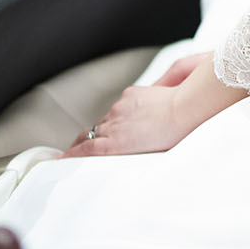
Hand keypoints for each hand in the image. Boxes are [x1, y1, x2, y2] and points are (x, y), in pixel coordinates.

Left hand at [63, 51, 245, 157]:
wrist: (185, 109)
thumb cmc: (185, 98)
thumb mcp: (172, 87)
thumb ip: (162, 90)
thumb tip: (162, 90)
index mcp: (134, 96)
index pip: (115, 114)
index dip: (105, 125)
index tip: (98, 132)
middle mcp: (120, 108)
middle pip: (99, 125)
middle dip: (88, 136)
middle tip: (75, 148)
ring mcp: (115, 122)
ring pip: (90, 135)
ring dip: (80, 146)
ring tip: (66, 157)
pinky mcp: (113, 141)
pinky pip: (88, 149)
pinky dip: (75, 155)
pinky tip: (64, 161)